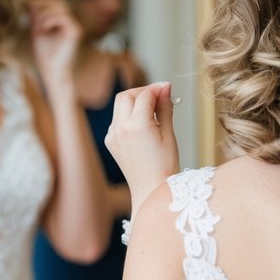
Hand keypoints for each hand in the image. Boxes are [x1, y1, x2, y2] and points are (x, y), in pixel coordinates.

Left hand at [27, 0, 83, 87]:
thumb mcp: (37, 30)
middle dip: (42, 3)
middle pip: (58, 1)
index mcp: (63, 19)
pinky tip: (43, 30)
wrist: (52, 70)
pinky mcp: (75, 31)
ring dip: (44, 15)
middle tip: (28, 9)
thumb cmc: (45, 53)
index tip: (27, 1)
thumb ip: (35, 16)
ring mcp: (74, 25)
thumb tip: (27, 0)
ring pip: (60, 8)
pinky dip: (50, 20)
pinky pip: (63, 17)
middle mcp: (71, 20)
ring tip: (37, 27)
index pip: (56, 0)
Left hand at [105, 82, 179, 207]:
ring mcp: (112, 135)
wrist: (151, 191)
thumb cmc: (164, 167)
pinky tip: (142, 125)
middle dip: (142, 92)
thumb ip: (165, 108)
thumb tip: (166, 88)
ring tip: (152, 111)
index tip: (168, 88)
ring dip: (134, 102)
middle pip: (126, 95)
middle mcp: (120, 129)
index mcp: (137, 126)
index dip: (157, 88)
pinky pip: (117, 120)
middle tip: (158, 96)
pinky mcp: (110, 142)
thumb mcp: (169, 134)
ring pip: (119, 106)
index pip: (145, 96)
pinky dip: (128, 115)